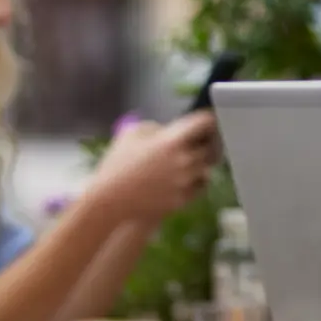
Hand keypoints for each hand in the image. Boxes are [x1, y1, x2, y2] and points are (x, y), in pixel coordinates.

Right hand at [85, 113, 216, 221]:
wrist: (109, 200)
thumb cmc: (117, 165)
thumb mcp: (131, 134)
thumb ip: (156, 127)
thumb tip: (172, 129)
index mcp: (172, 141)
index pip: (206, 122)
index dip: (208, 119)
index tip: (208, 121)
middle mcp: (183, 161)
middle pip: (212, 145)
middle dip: (207, 141)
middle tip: (204, 139)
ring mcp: (185, 182)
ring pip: (208, 166)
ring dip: (202, 160)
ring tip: (193, 157)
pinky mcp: (183, 199)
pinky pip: (201, 185)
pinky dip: (197, 179)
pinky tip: (188, 175)